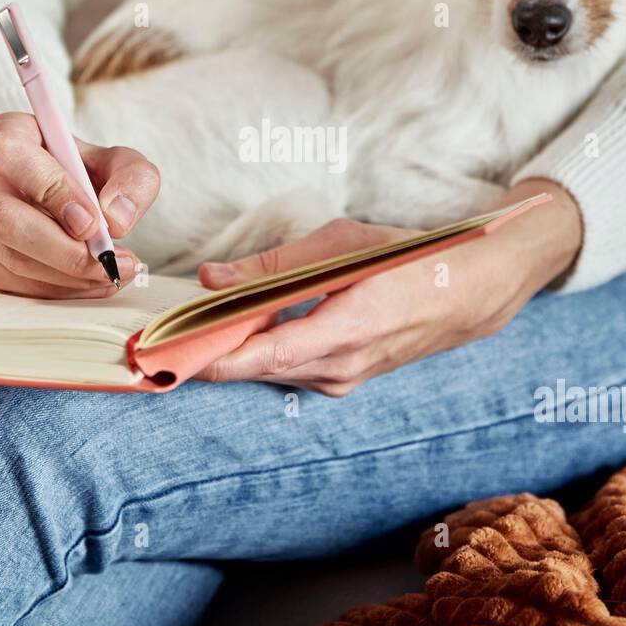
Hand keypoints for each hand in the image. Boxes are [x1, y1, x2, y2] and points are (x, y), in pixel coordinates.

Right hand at [0, 112, 159, 296]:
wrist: (71, 195)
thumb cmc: (89, 173)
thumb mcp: (124, 164)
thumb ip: (133, 181)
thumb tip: (115, 219)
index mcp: (9, 133)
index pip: (13, 157)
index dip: (53, 192)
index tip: (93, 222)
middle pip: (6, 218)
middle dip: (63, 250)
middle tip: (108, 262)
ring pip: (11, 256)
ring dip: (67, 275)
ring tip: (111, 273)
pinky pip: (11, 281)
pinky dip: (56, 289)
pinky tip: (90, 283)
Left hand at [196, 179, 581, 393]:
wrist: (469, 293)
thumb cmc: (408, 259)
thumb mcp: (341, 245)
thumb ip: (274, 265)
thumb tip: (212, 278)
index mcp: (344, 330)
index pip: (259, 357)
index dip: (206, 357)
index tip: (162, 352)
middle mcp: (341, 367)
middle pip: (254, 368)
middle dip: (206, 351)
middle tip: (156, 334)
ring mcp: (343, 380)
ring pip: (269, 370)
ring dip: (231, 350)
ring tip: (189, 326)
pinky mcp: (343, 379)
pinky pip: (288, 369)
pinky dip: (259, 351)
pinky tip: (239, 329)